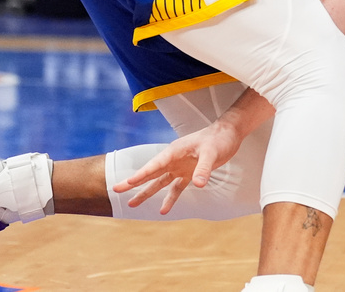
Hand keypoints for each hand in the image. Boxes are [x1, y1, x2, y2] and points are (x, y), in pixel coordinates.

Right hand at [112, 122, 244, 214]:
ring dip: (147, 193)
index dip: (140, 175)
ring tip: (133, 204)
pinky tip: (164, 210)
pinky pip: (176, 187)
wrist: (228, 134)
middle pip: (150, 173)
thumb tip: (197, 184)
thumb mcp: (212, 153)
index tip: (126, 183)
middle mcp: (174, 160)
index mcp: (174, 152)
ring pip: (160, 182)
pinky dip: (171, 198)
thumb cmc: (218, 139)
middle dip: (134, 182)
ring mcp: (180, 167)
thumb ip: (204, 168)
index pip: (154, 166)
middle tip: (116, 190)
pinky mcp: (189, 172)